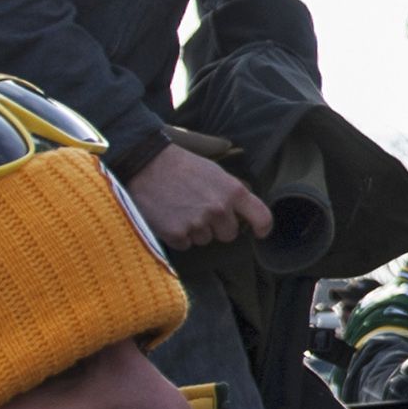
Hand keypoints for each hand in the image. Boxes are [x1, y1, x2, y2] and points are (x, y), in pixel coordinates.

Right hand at [129, 142, 271, 248]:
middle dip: (217, 226)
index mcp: (232, 191)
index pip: (261, 217)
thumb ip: (231, 192)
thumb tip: (242, 211)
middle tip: (199, 208)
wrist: (145, 164)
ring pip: (205, 240)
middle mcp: (219, 210)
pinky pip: (185, 244)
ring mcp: (197, 224)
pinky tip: (169, 216)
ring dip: (195, 230)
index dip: (262, 227)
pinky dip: (178, 234)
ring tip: (180, 208)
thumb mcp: (214, 171)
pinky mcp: (177, 234)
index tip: (259, 232)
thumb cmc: (181, 165)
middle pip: (229, 234)